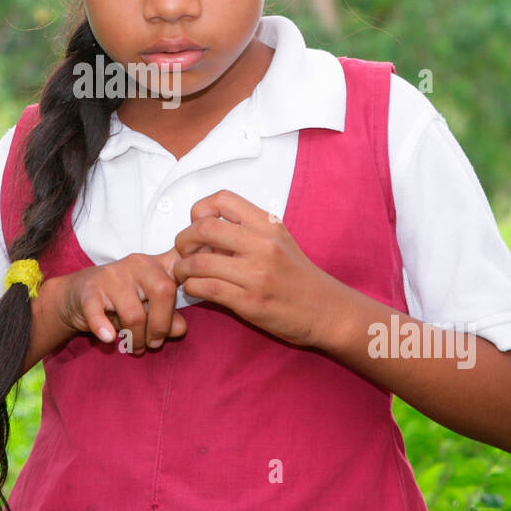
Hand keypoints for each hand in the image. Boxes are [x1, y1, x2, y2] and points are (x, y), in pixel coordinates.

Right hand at [54, 248, 187, 354]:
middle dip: (162, 325)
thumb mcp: (148, 309)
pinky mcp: (90, 289)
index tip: (206, 278)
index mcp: (158, 265)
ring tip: (135, 347)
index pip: (183, 260)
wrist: (76, 295)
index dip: (198, 265)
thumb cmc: (121, 301)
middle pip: (164, 291)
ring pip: (134, 312)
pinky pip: (99, 312)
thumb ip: (168, 317)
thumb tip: (181, 328)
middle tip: (155, 344)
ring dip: (136, 338)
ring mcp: (112, 275)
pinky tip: (109, 339)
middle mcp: (138, 264)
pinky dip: (104, 328)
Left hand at [172, 189, 336, 348]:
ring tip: (184, 273)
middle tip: (182, 251)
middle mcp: (263, 245)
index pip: (222, 199)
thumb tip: (204, 231)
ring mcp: (257, 274)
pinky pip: (206, 289)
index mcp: (269, 224)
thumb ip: (247, 231)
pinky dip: (192, 288)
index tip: (196, 225)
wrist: (327, 310)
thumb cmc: (299, 277)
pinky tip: (195, 289)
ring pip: (199, 262)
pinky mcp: (250, 302)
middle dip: (183, 239)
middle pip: (204, 228)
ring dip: (182, 268)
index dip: (199, 210)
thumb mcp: (279, 240)